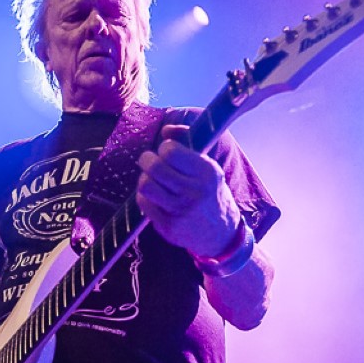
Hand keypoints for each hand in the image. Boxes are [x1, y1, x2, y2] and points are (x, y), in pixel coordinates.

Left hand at [136, 124, 239, 257]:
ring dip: (144, 178)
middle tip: (149, 160)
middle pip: (155, 167)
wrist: (220, 233)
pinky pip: (143, 203)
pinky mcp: (168, 227)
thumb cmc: (210, 192)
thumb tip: (166, 129)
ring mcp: (181, 212)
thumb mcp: (207, 167)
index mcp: (207, 173)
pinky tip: (155, 197)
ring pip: (146, 185)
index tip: (167, 152)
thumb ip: (187, 143)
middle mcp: (195, 192)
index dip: (165, 148)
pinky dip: (145, 196)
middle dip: (147, 159)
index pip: (171, 151)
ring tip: (152, 179)